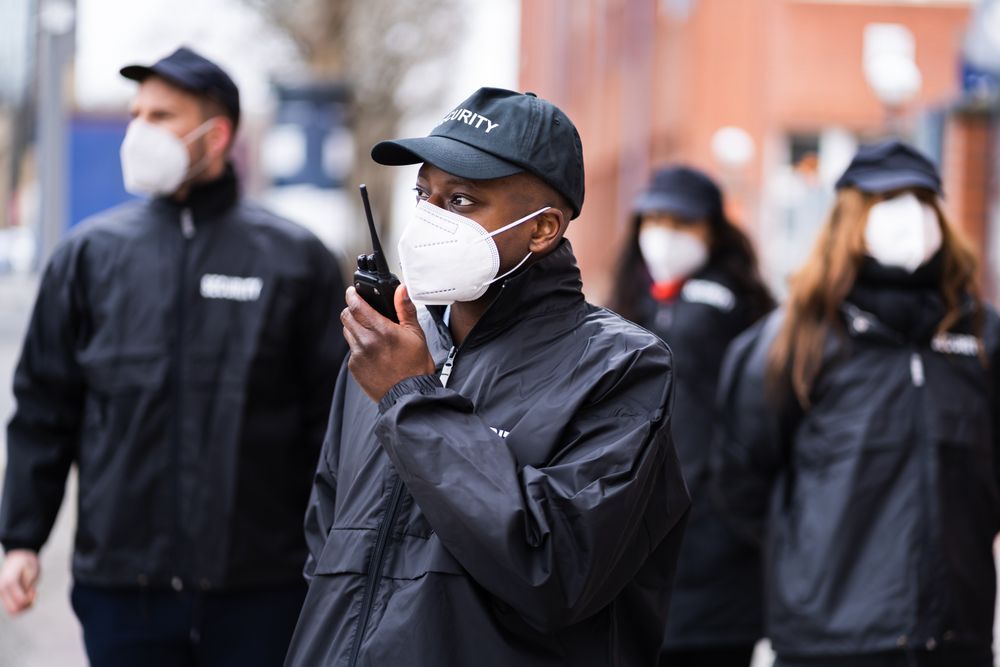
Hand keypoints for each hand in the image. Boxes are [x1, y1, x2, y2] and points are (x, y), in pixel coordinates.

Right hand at [0, 550, 39, 614]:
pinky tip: (26, 594)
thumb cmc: (28, 562)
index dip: (31, 599)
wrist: (20, 555)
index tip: (35, 590)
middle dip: (26, 606)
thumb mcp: (33, 571)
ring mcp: (1, 592)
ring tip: (30, 595)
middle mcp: (1, 588)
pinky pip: (11, 606)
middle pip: (14, 610)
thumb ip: (29, 584)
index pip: (21, 601)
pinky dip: (21, 605)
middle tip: (33, 595)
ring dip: (24, 607)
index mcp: (9, 582)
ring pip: (12, 611)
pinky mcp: (3, 594)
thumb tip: (27, 597)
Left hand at [342, 284, 435, 401]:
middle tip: (362, 311)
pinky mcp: (354, 367)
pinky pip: (351, 350)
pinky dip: (358, 346)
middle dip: (352, 310)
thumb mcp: (416, 334)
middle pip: (346, 316)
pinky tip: (373, 352)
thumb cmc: (415, 367)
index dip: (352, 295)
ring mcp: (358, 355)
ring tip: (370, 333)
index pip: (356, 305)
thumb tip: (401, 290)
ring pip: (347, 332)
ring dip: (354, 328)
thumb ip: (405, 309)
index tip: (353, 292)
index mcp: (381, 330)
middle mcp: (366, 341)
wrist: (409, 395)